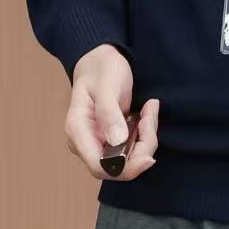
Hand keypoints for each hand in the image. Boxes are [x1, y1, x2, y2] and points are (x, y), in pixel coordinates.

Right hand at [66, 44, 159, 181]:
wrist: (100, 60)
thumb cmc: (100, 69)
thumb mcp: (106, 85)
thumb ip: (109, 113)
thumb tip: (117, 141)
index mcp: (78, 130)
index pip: (100, 167)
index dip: (126, 169)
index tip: (149, 156)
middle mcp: (86, 142)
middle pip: (118, 166)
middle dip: (142, 148)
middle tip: (151, 116)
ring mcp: (99, 142)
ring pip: (129, 158)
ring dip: (146, 137)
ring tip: (150, 108)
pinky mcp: (112, 139)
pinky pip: (133, 147)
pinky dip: (145, 133)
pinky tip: (147, 112)